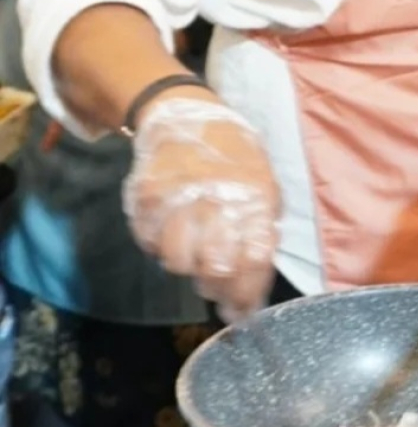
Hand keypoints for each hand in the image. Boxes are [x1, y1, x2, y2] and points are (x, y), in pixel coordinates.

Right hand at [123, 97, 280, 319]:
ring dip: (188, 266)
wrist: (185, 116)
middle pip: (215, 269)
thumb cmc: (233, 155)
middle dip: (219, 288)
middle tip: (219, 288)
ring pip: (178, 263)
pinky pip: (150, 245)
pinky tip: (174, 232)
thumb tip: (255, 279)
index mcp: (255, 195)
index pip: (255, 260)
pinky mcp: (144, 200)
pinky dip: (161, 247)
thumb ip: (262, 227)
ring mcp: (176, 199)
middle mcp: (215, 199)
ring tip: (196, 251)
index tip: (244, 310)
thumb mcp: (264, 182)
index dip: (249, 293)